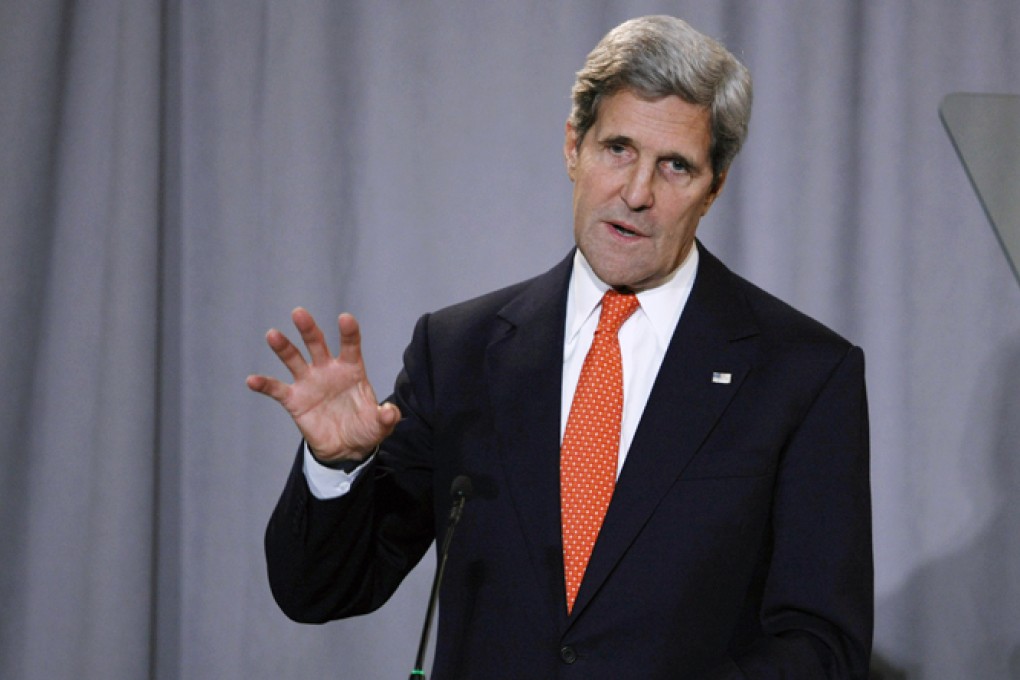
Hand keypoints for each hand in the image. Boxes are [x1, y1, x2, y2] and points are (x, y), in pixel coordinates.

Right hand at [246, 307, 400, 462]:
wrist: (346, 447)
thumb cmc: (365, 428)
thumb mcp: (380, 425)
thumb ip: (386, 417)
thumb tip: (391, 412)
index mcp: (351, 369)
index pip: (350, 345)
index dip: (348, 332)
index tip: (345, 318)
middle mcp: (328, 370)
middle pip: (317, 344)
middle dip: (308, 329)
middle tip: (299, 313)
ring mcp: (309, 382)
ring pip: (294, 359)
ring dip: (283, 347)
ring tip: (273, 335)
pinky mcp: (295, 400)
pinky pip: (277, 389)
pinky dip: (264, 384)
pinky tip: (252, 380)